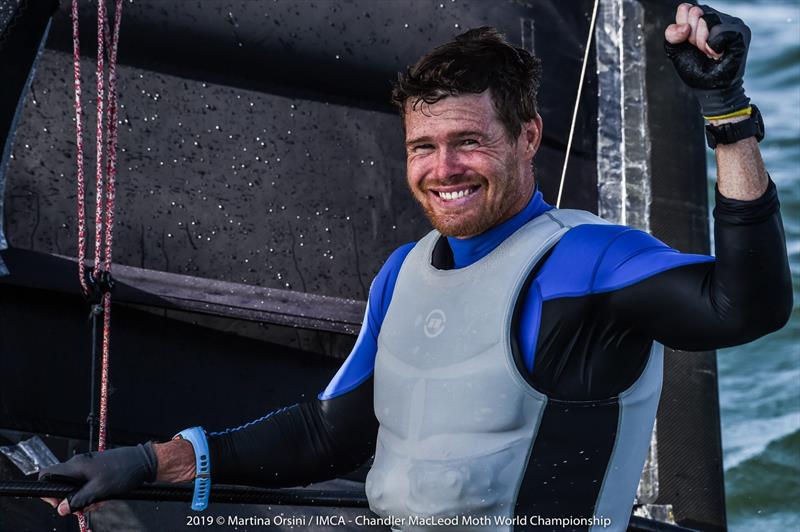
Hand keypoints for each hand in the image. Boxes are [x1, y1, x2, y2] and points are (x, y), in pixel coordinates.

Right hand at [38, 442, 157, 515]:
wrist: (144, 462)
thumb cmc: (124, 471)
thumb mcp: (99, 489)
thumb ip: (78, 500)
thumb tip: (61, 508)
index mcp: (76, 465)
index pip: (48, 473)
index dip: (47, 490)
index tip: (57, 503)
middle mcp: (79, 464)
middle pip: (61, 485)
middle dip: (69, 500)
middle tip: (82, 508)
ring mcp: (88, 467)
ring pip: (75, 487)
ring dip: (82, 499)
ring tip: (97, 502)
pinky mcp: (96, 471)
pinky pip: (86, 485)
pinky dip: (91, 494)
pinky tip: (102, 498)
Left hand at [664, 3, 750, 116]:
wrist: (709, 88)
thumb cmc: (696, 68)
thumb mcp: (676, 50)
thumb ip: (671, 35)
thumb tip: (685, 27)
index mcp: (702, 19)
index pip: (685, 8)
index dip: (681, 27)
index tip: (688, 43)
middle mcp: (719, 17)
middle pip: (696, 12)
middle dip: (691, 36)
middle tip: (700, 50)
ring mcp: (732, 23)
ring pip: (708, 20)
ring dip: (702, 42)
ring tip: (709, 53)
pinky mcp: (741, 33)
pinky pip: (721, 31)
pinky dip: (713, 45)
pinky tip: (717, 54)